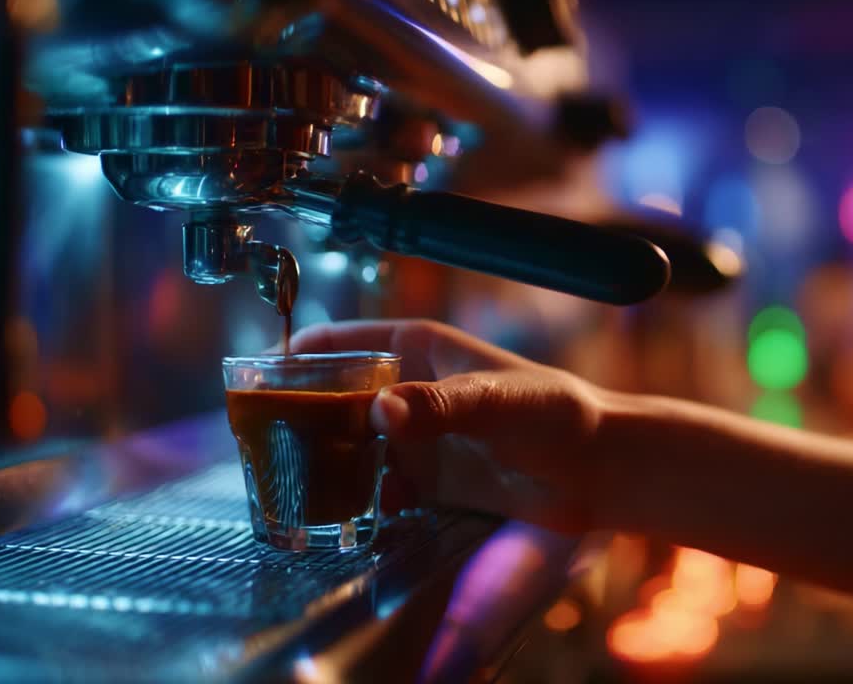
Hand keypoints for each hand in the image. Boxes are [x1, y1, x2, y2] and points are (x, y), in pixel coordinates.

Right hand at [289, 320, 608, 531]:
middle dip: (300, 415)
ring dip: (328, 461)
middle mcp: (410, 388)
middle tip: (265, 442)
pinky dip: (364, 497)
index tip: (254, 379)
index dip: (295, 355)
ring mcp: (417, 434)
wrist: (598, 469)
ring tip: (299, 482)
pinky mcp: (429, 476)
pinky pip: (379, 485)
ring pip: (351, 443)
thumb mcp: (495, 400)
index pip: (340, 341)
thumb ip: (439, 405)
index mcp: (418, 348)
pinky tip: (361, 510)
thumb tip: (381, 412)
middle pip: (334, 395)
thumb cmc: (557, 415)